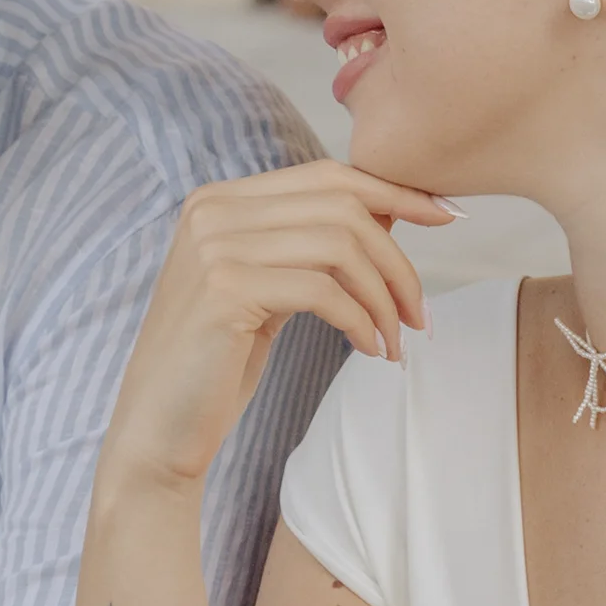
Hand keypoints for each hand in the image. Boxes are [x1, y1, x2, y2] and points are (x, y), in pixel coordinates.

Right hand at [102, 164, 451, 489]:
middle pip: (343, 207)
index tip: (447, 217)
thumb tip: (392, 213)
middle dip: (398, 260)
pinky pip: (323, 290)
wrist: (157, 429)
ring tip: (394, 342)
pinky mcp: (224, 289)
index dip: (395, 192)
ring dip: (384, 298)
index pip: (327, 176)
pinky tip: (369, 350)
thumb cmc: (217, 364)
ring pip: (340, 246)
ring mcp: (214, 246)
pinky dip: (361, 321)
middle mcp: (213, 210)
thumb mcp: (265, 289)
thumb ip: (306, 246)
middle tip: (419, 314)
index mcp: (220, 201)